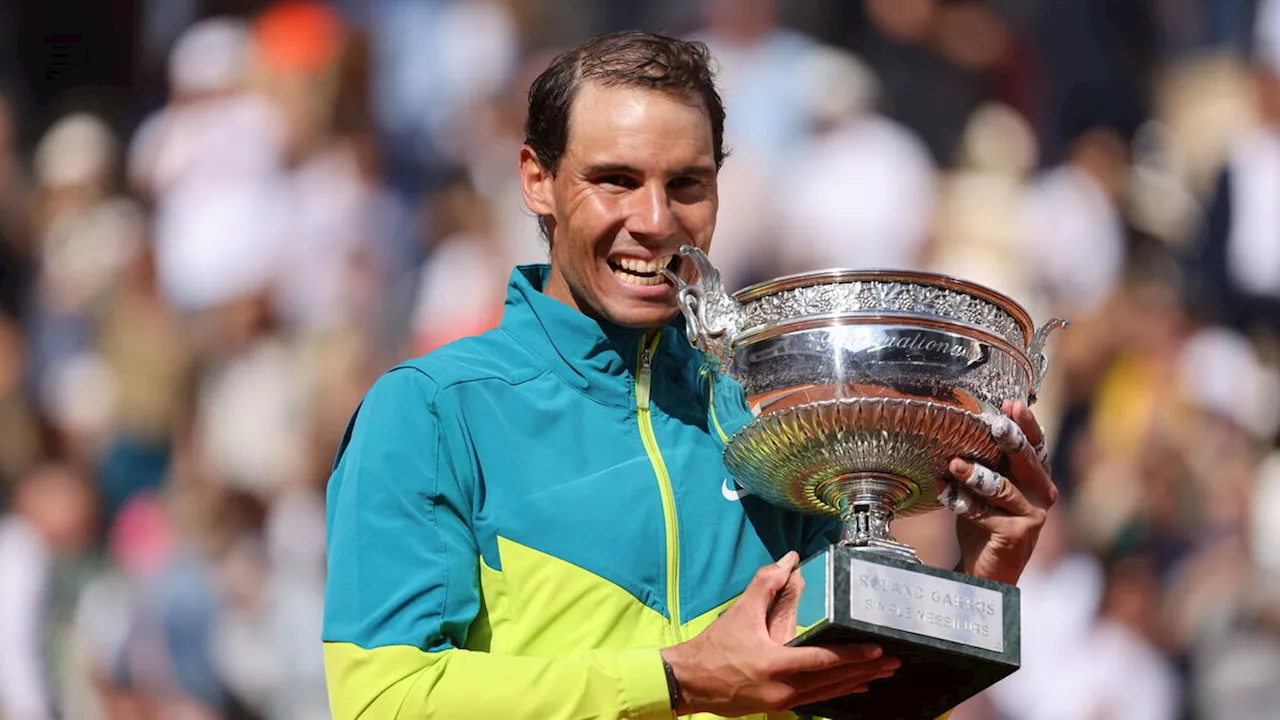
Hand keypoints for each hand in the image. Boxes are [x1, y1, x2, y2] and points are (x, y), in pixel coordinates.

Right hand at [661, 552, 898, 715]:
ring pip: (829, 692)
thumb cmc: (714, 648)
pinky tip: (854, 688)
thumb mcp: (740, 613)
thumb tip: (788, 562)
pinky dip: (838, 692)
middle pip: (834, 680)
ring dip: (857, 682)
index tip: (879, 650)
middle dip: (866, 670)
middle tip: (894, 661)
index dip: (853, 655)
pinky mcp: (779, 706)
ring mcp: (782, 702)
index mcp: (774, 665)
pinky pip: (817, 699)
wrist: (690, 682)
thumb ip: (765, 584)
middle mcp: (783, 689)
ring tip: (883, 674)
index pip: (823, 661)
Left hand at [939, 400, 1057, 585]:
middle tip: (994, 425)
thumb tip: (961, 425)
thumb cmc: (985, 521)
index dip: (1026, 424)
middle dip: (1010, 440)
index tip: (1012, 404)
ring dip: (976, 475)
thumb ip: (986, 462)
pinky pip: (985, 514)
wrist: (985, 567)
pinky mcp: (1017, 534)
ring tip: (955, 464)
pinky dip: (962, 502)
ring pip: (1003, 488)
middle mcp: (1041, 493)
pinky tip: (943, 491)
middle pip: (1027, 461)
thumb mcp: (988, 488)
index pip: (1036, 444)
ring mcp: (1032, 515)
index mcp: (1036, 477)